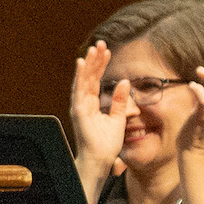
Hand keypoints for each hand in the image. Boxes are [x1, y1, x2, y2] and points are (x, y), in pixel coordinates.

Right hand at [68, 42, 129, 173]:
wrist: (100, 160)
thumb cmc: (106, 144)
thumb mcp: (119, 118)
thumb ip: (120, 101)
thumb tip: (124, 82)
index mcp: (92, 104)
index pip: (96, 80)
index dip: (101, 65)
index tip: (107, 51)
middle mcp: (84, 103)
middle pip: (89, 77)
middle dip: (95, 60)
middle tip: (100, 43)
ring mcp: (80, 107)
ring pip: (83, 80)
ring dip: (89, 63)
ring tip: (94, 48)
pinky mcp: (79, 111)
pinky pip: (79, 90)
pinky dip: (80, 76)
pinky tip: (83, 63)